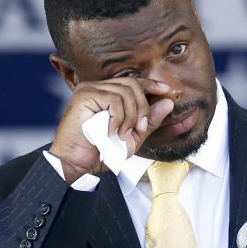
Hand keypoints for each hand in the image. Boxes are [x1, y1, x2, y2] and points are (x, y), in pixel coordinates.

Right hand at [48, 77, 174, 183]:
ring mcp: (90, 90)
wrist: (78, 164)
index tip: (166, 91)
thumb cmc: (100, 152)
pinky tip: (112, 131)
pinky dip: (118, 118)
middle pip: (132, 84)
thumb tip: (168, 102)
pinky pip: (113, 100)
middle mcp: (99, 88)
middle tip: (140, 128)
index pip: (133, 82)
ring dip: (131, 116)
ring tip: (124, 135)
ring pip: (125, 92)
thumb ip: (149, 121)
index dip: (151, 84)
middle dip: (143, 107)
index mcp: (108, 95)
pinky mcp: (84, 95)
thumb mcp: (133, 137)